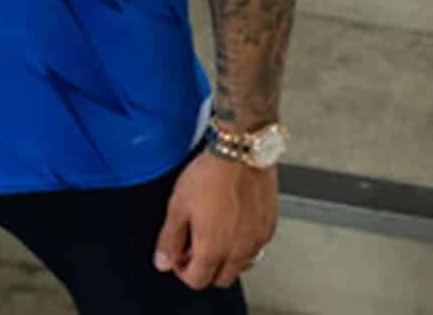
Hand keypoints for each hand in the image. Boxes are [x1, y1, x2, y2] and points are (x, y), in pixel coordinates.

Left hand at [153, 151, 278, 289]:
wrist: (242, 150)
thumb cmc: (212, 174)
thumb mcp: (178, 206)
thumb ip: (169, 240)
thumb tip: (162, 261)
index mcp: (213, 250)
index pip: (196, 281)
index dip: (181, 270)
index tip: (178, 255)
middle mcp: (238, 251)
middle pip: (220, 279)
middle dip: (204, 268)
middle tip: (195, 246)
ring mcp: (257, 239)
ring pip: (241, 266)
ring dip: (226, 260)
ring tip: (216, 235)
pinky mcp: (269, 225)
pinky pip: (256, 247)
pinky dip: (244, 244)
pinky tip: (234, 224)